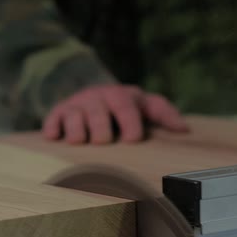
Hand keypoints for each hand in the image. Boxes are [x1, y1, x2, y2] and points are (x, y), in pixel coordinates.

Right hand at [43, 84, 188, 143]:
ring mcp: (77, 105)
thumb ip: (164, 114)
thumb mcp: (145, 106)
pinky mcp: (59, 113)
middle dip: (101, 130)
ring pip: (75, 117)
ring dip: (78, 132)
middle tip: (103, 141)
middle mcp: (98, 97)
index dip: (130, 123)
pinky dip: (53, 129)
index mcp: (122, 96)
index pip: (126, 106)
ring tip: (81, 141)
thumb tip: (183, 130)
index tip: (132, 139)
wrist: (94, 95)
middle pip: (98, 113)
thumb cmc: (125, 108)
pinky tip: (55, 138)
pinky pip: (53, 120)